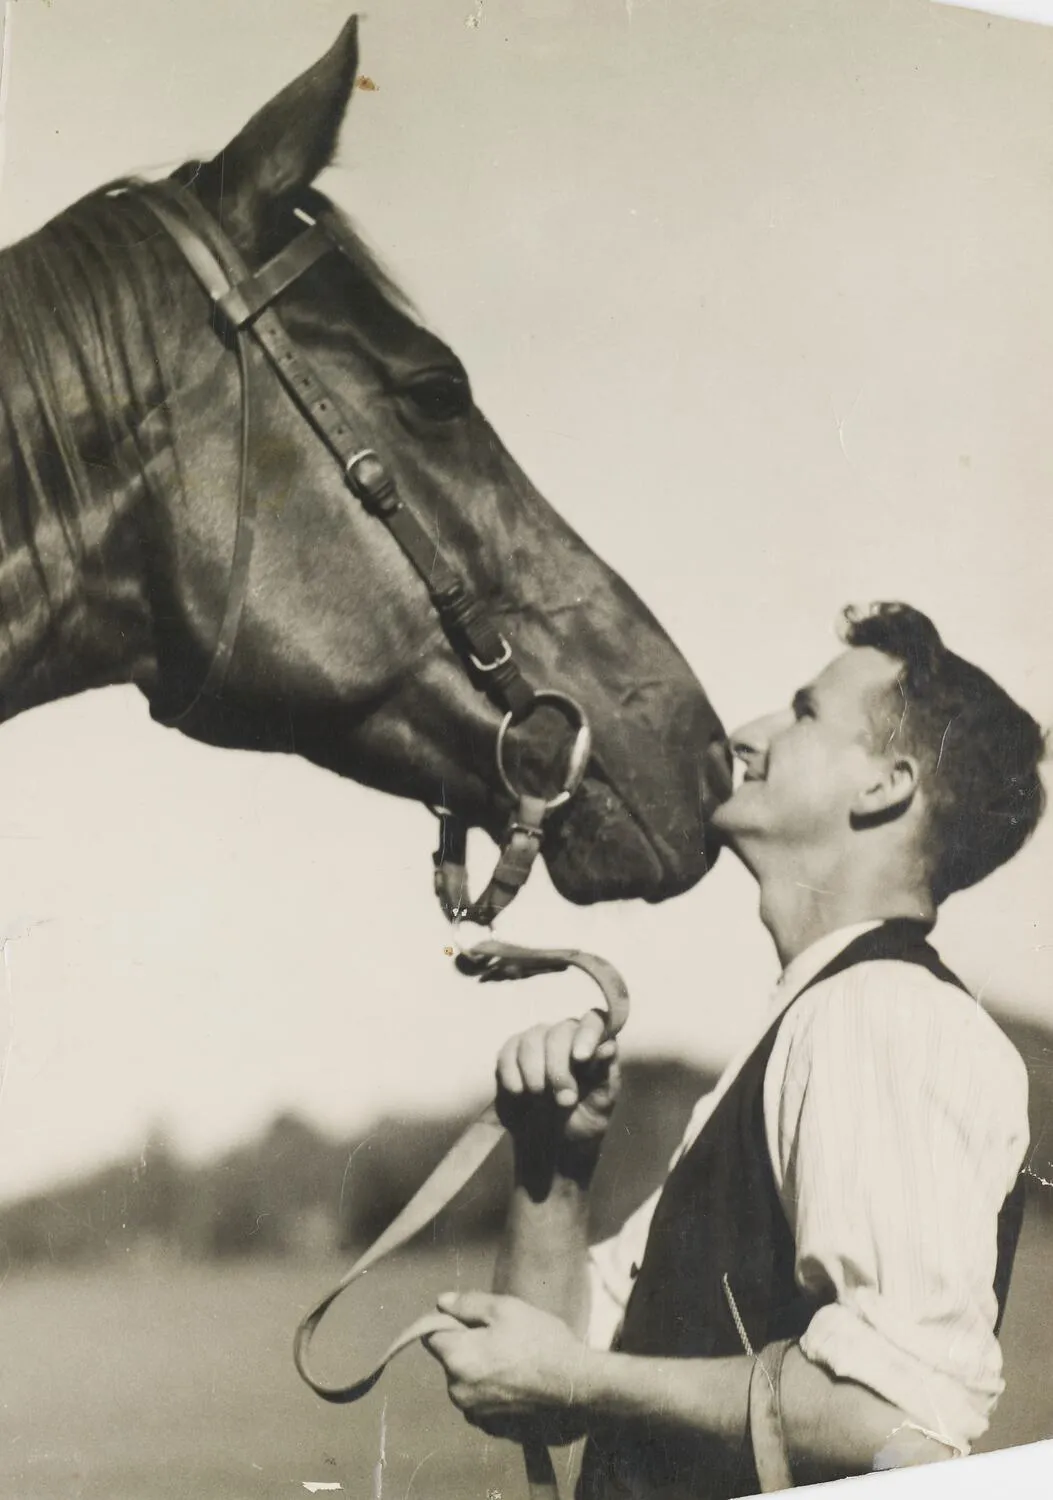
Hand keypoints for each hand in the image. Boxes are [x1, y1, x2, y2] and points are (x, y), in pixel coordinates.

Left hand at [424, 1290, 594, 1444]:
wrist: (578, 1388)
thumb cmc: (542, 1342)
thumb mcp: (506, 1309)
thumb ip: (468, 1304)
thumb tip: (441, 1303)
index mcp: (457, 1359)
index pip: (431, 1336)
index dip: (449, 1322)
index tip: (474, 1319)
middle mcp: (458, 1392)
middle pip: (450, 1360)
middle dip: (468, 1347)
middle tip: (503, 1337)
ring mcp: (476, 1414)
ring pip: (467, 1382)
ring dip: (481, 1370)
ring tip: (516, 1361)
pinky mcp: (494, 1429)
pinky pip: (483, 1402)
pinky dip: (494, 1392)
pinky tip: (521, 1382)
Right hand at [495, 1011, 620, 1163]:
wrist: (552, 1146)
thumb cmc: (585, 1121)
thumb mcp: (601, 1104)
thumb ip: (604, 1074)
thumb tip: (608, 1048)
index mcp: (594, 1044)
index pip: (594, 1021)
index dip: (587, 1034)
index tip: (581, 1058)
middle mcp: (566, 1037)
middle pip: (560, 1032)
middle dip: (559, 1068)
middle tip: (564, 1100)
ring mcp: (538, 1043)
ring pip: (532, 1038)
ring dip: (535, 1070)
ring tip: (540, 1097)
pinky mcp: (512, 1056)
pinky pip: (507, 1052)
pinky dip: (512, 1073)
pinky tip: (519, 1093)